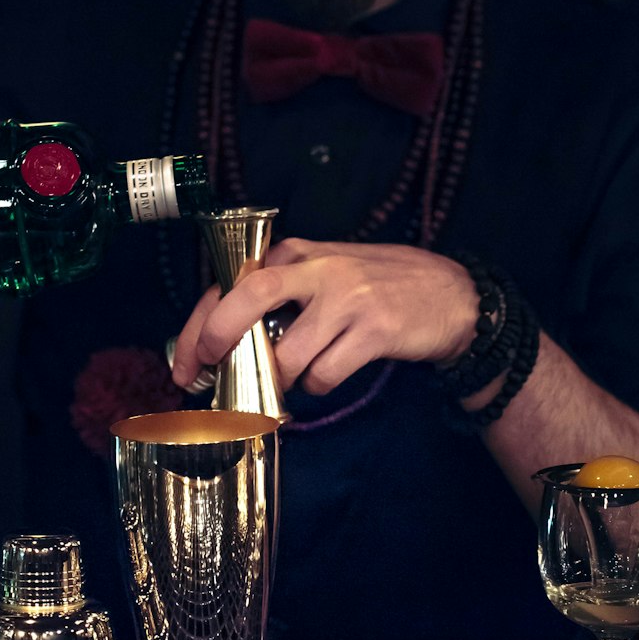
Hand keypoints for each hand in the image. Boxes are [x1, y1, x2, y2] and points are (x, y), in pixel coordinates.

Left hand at [171, 239, 478, 396]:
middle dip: (218, 338)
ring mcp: (347, 298)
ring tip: (296, 377)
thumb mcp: (324, 273)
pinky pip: (324, 375)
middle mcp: (319, 269)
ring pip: (288, 354)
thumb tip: (222, 337)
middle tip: (205, 374)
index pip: (233, 281)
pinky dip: (317, 386)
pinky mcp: (373, 330)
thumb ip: (281, 295)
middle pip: (250, 297)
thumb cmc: (378, 287)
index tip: (187, 362)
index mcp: (298, 253)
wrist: (451, 296)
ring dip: (281, 380)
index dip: (200, 324)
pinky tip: (329, 374)